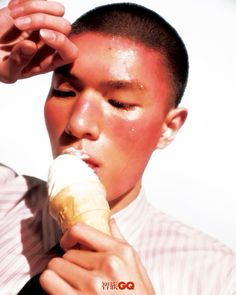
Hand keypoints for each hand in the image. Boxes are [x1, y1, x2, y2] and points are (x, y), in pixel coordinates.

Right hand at [0, 0, 77, 82]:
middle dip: (43, 21)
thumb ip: (18, 63)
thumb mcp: (5, 71)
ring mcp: (45, 26)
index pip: (70, 53)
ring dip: (36, 7)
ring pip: (58, 10)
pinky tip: (12, 8)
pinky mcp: (35, 11)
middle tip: (19, 23)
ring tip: (14, 15)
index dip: (62, 42)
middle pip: (65, 27)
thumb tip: (31, 46)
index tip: (42, 35)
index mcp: (50, 61)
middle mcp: (52, 43)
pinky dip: (27, 0)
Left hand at [40, 219, 154, 294]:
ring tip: (71, 283)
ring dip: (60, 274)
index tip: (68, 244)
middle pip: (67, 253)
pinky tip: (61, 289)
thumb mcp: (136, 265)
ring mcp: (93, 284)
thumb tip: (110, 221)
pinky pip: (49, 280)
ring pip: (56, 266)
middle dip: (70, 263)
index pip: (80, 230)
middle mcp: (107, 264)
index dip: (69, 237)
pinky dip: (51, 284)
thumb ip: (120, 240)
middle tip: (79, 274)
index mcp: (120, 251)